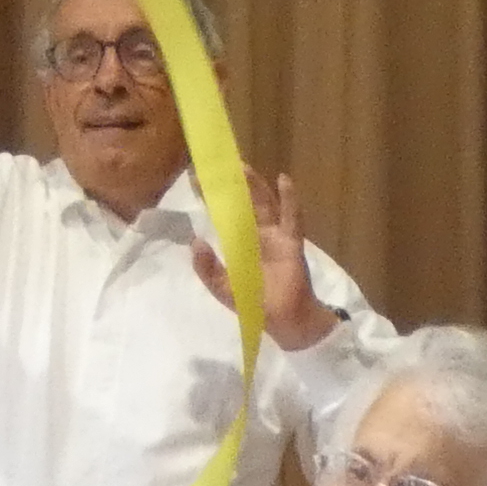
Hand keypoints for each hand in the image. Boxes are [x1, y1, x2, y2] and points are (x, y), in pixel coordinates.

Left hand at [186, 168, 336, 347]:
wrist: (284, 321)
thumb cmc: (255, 304)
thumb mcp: (222, 288)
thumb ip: (207, 268)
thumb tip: (196, 242)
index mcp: (238, 243)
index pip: (221, 214)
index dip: (209, 197)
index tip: (195, 178)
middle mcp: (256, 234)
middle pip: (242, 203)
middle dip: (231, 185)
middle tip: (217, 164)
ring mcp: (275, 236)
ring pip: (264, 204)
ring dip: (255, 186)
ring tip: (242, 167)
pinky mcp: (291, 242)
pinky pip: (292, 217)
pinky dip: (290, 199)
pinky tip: (283, 180)